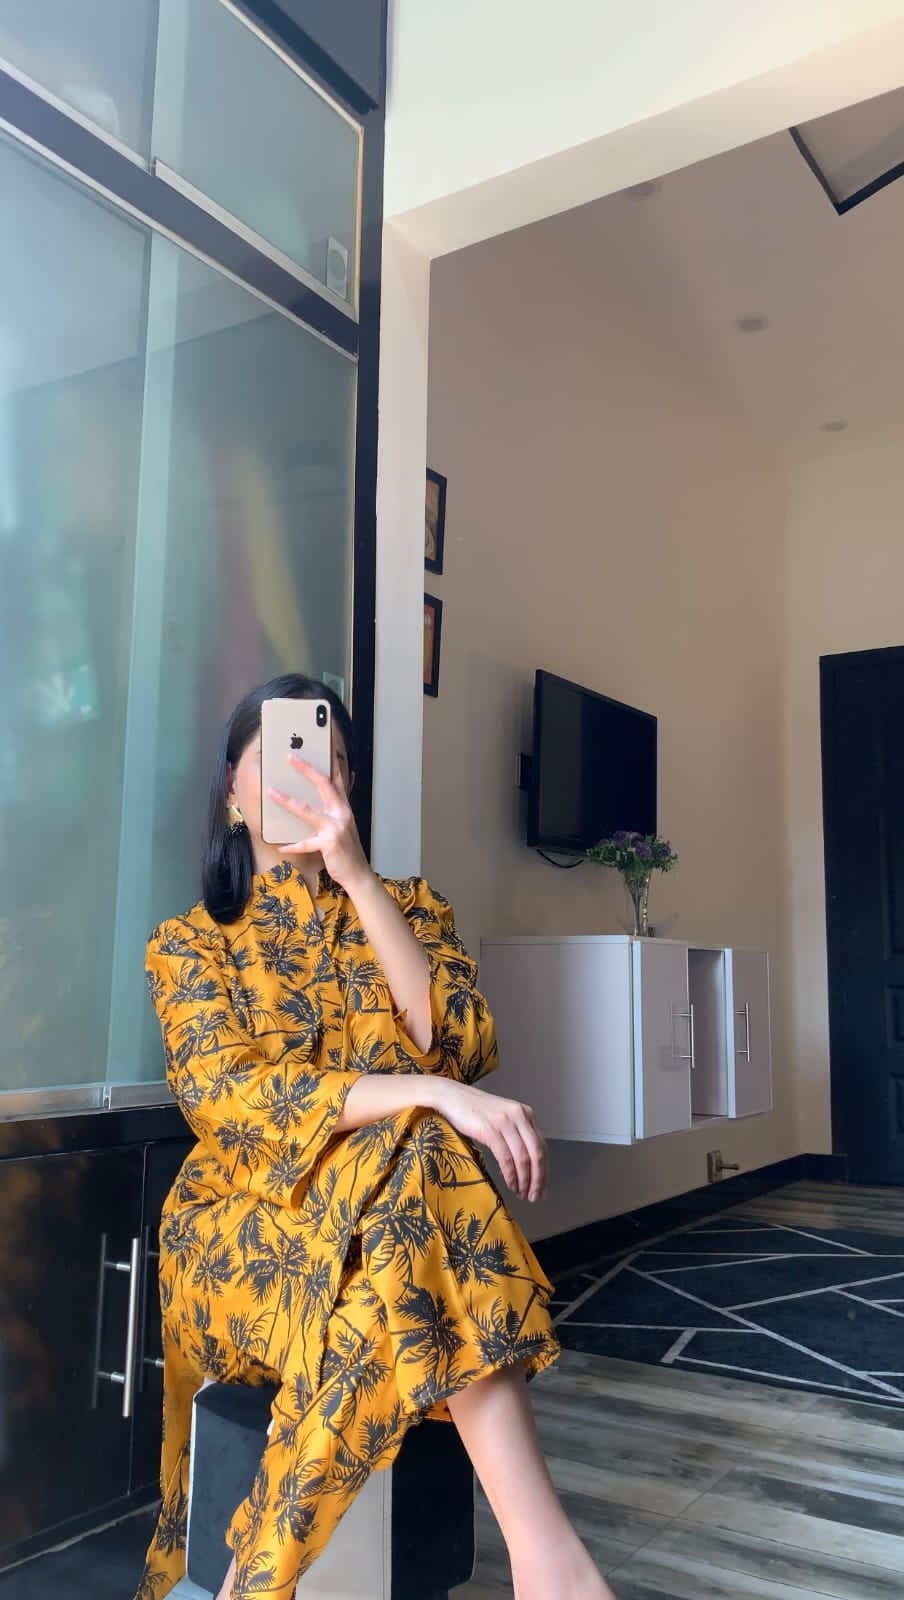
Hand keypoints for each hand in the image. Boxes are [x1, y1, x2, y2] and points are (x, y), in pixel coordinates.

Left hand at [269, 758, 369, 891]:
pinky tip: (281, 846)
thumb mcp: (343, 826)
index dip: (328, 763)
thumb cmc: (346, 849)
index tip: (319, 749)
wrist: (358, 873)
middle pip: (324, 785)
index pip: (337, 780)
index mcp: (344, 807)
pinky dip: (293, 845)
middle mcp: (342, 813)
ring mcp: (336, 828)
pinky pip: (305, 843)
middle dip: (307, 770)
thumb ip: (333, 812)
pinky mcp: (329, 843)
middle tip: (291, 757)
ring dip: (288, 801)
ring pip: (308, 810)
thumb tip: (317, 802)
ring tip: (273, 793)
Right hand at [426, 1079, 547, 1202]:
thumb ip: (515, 1134)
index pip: (542, 1146)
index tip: (542, 1187)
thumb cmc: (473, 1110)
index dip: (544, 1170)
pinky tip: (510, 1184)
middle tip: (534, 1196)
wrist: (451, 1096)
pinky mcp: (490, 1130)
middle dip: (538, 1179)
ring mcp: (505, 1122)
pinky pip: (506, 1158)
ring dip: (524, 1180)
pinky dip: (511, 1175)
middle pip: (537, 1154)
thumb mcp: (501, 1118)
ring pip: (523, 1158)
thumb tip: (527, 1164)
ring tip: (521, 1193)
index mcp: (525, 1113)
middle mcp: (519, 1116)